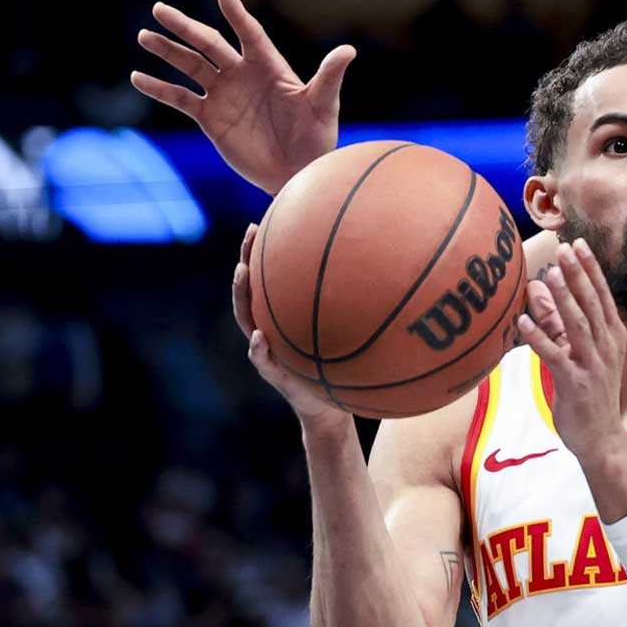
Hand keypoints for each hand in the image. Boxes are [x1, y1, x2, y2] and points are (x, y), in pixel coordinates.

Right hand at [132, 0, 354, 194]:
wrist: (297, 173)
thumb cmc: (316, 138)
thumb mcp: (323, 105)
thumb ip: (330, 76)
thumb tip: (349, 49)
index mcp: (269, 67)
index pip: (250, 34)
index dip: (237, 15)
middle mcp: (242, 75)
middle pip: (210, 44)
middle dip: (185, 27)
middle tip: (158, 9)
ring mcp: (224, 94)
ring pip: (190, 66)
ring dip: (168, 51)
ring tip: (145, 36)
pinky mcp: (210, 117)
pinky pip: (180, 98)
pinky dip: (159, 89)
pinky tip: (139, 77)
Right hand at [232, 223, 350, 429]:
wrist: (332, 406)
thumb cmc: (342, 365)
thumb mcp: (349, 333)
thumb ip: (355, 306)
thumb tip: (385, 268)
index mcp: (284, 315)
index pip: (269, 278)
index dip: (262, 250)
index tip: (264, 220)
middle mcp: (270, 327)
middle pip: (252, 289)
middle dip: (248, 259)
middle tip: (252, 234)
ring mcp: (267, 350)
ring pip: (246, 319)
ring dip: (242, 296)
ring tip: (242, 272)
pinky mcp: (274, 375)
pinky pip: (262, 361)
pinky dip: (259, 350)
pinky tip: (259, 337)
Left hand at [516, 239, 626, 460]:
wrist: (601, 438)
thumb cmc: (590, 393)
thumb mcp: (579, 352)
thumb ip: (557, 321)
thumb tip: (537, 288)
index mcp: (612, 335)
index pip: (602, 295)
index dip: (590, 269)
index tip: (578, 244)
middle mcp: (606, 346)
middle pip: (592, 303)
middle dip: (578, 274)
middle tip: (565, 248)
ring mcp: (592, 364)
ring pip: (578, 324)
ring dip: (564, 298)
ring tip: (551, 274)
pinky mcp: (574, 382)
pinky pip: (554, 355)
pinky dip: (539, 337)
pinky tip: (523, 322)